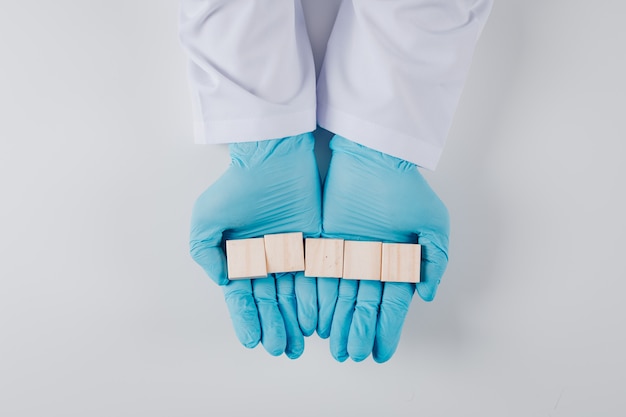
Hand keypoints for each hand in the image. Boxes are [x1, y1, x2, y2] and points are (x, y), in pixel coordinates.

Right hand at [189, 133, 320, 358]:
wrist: (273, 156)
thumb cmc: (238, 185)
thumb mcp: (207, 219)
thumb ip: (207, 253)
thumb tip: (225, 283)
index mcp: (241, 258)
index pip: (244, 297)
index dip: (247, 320)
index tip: (254, 342)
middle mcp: (267, 261)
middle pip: (271, 302)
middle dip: (275, 327)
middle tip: (281, 350)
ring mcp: (293, 254)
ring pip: (295, 295)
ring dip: (297, 320)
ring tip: (300, 343)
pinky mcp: (316, 245)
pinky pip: (318, 276)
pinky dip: (318, 298)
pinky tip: (319, 318)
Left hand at [318, 135, 448, 362]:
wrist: (373, 156)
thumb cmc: (404, 187)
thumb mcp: (432, 223)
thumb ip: (434, 260)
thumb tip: (426, 294)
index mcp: (396, 261)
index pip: (391, 305)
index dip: (386, 330)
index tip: (380, 354)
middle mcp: (369, 262)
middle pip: (363, 305)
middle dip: (358, 332)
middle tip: (352, 356)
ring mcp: (345, 254)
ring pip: (340, 297)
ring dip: (337, 322)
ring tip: (334, 347)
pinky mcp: (323, 242)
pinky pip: (318, 277)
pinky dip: (316, 299)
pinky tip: (315, 320)